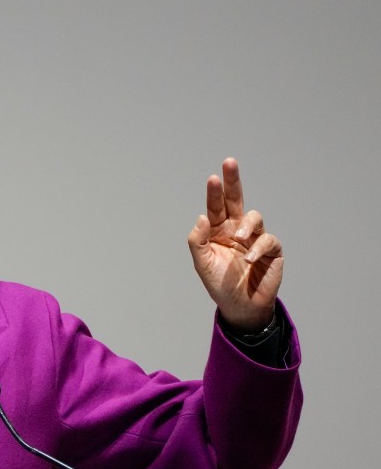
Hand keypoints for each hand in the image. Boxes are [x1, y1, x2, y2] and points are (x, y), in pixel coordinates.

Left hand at [187, 158, 282, 332]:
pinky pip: (268, 240)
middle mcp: (236, 230)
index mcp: (218, 230)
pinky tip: (249, 259)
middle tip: (229, 162)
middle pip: (236, 200)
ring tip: (237, 238)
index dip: (215, 192)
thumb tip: (202, 216)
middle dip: (233, 181)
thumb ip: (197, 240)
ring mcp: (255, 238)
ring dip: (246, 225)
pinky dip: (258, 247)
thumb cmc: (220, 284)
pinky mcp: (271, 250)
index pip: (216, 207)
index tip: (213, 178)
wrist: (239, 306)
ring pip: (254, 217)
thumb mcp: (202, 263)